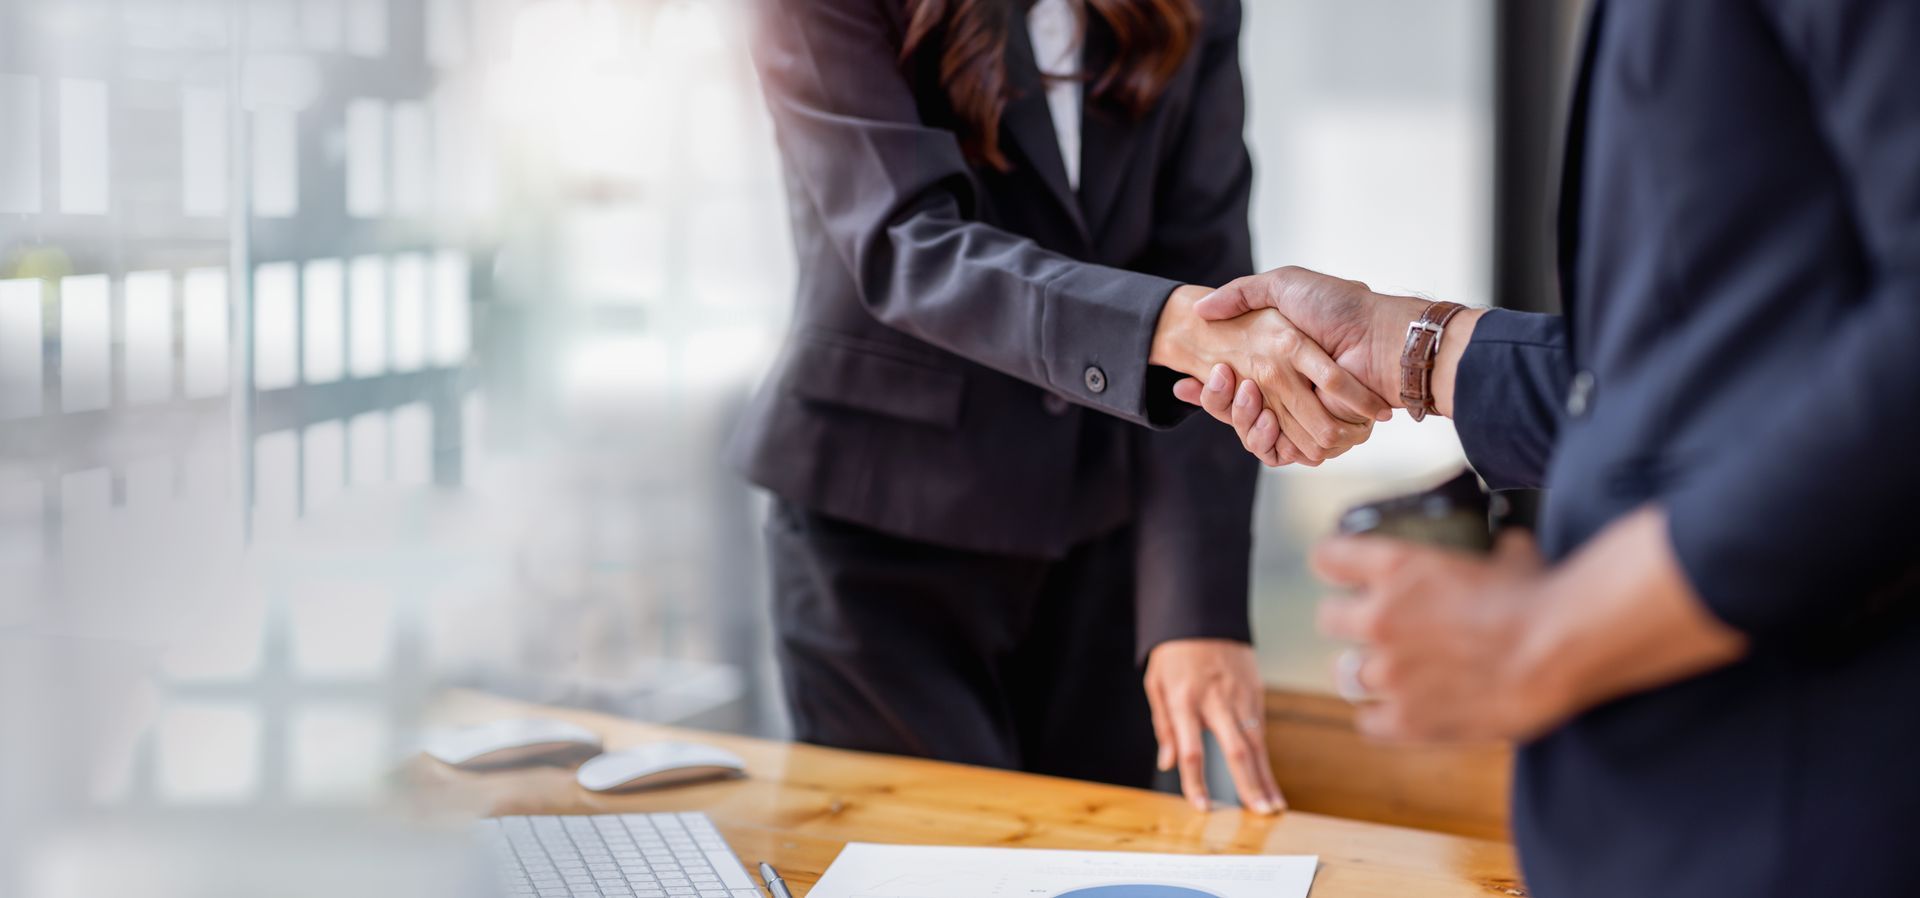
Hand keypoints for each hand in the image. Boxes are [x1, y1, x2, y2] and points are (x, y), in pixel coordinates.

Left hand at [1143, 638, 1285, 813]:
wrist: (1203, 614)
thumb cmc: (1175, 653)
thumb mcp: (1156, 685)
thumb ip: (1164, 726)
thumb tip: (1168, 763)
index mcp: (1184, 700)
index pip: (1192, 749)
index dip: (1196, 781)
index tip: (1202, 807)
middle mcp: (1215, 700)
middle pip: (1235, 749)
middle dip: (1249, 784)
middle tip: (1261, 813)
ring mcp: (1240, 696)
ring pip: (1256, 743)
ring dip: (1266, 777)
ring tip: (1273, 806)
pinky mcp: (1255, 692)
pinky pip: (1261, 730)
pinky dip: (1266, 758)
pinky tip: (1269, 780)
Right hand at [1173, 267, 1482, 461]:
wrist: (1380, 336)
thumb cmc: (1338, 306)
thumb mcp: (1284, 285)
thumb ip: (1242, 292)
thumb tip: (1201, 309)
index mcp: (1276, 361)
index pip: (1228, 384)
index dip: (1207, 386)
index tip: (1182, 382)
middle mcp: (1286, 390)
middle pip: (1234, 409)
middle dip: (1216, 399)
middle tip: (1218, 375)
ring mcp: (1300, 413)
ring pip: (1249, 430)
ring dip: (1236, 415)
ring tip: (1242, 390)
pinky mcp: (1315, 432)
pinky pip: (1277, 449)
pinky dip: (1262, 438)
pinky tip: (1259, 415)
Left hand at [1311, 510, 1747, 742]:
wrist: (1559, 650)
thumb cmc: (1540, 597)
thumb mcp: (1511, 555)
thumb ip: (1493, 551)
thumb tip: (1510, 543)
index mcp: (1397, 567)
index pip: (1328, 558)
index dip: (1335, 564)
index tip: (1340, 571)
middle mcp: (1379, 617)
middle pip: (1329, 619)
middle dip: (1351, 622)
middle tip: (1378, 629)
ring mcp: (1389, 671)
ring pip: (1345, 674)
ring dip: (1366, 672)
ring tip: (1392, 674)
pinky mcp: (1407, 719)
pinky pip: (1369, 722)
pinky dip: (1381, 718)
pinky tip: (1399, 714)